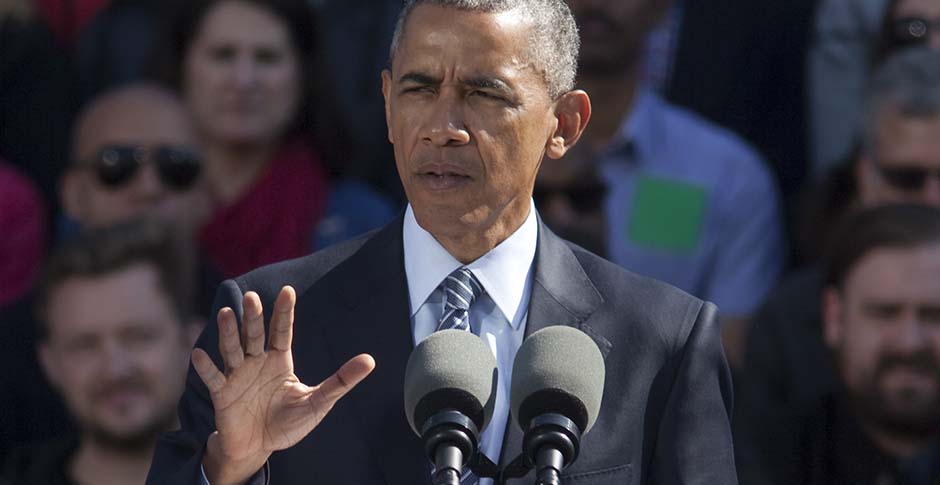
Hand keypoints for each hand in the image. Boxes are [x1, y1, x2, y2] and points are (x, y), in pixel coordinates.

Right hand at [192, 286, 374, 482]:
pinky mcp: (222, 394)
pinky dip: (207, 367)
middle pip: (255, 335)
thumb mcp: (318, 402)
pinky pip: (214, 378)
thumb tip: (370, 361)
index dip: (284, 312)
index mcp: (279, 360)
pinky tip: (199, 354)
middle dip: (253, 317)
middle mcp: (256, 362)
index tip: (288, 290)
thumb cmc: (288, 422)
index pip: (282, 331)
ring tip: (226, 314)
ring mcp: (238, 376)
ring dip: (228, 333)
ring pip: (232, 350)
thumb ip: (341, 381)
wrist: (259, 446)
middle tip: (252, 297)